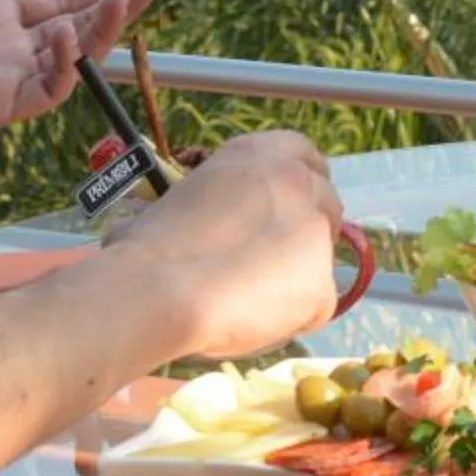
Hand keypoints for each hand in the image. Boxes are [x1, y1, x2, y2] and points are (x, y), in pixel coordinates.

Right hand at [108, 132, 343, 359]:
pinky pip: (314, 307)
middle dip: (306, 231)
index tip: (289, 209)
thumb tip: (215, 227)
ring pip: (320, 259)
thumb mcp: (187, 195)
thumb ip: (223, 200)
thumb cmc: (150, 245)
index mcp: (260, 153)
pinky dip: (291, 318)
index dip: (300, 185)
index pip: (304, 155)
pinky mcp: (323, 284)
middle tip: (271, 261)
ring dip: (296, 277)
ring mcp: (315, 232)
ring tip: (248, 299)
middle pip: (325, 205)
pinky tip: (252, 322)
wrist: (160, 286)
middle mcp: (296, 181)